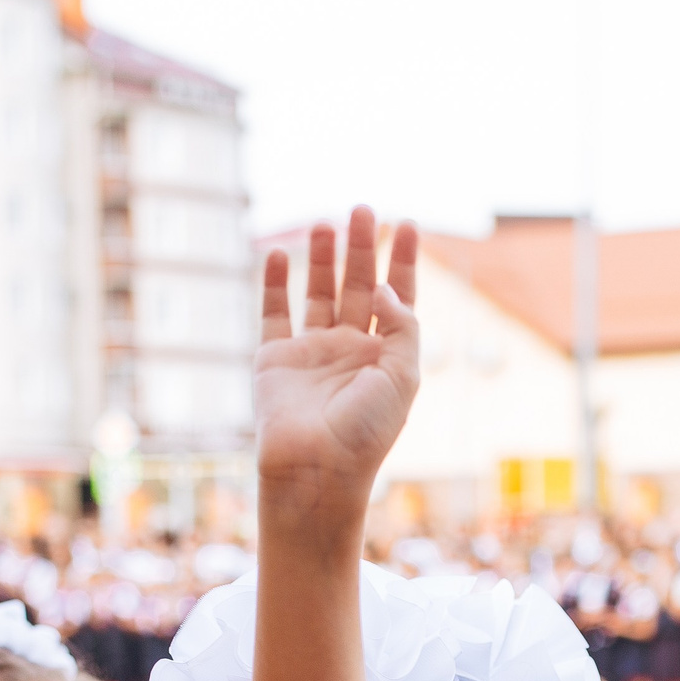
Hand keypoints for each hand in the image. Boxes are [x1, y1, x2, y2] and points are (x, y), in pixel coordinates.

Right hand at [254, 206, 418, 514]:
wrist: (315, 471)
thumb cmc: (365, 433)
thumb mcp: (403, 378)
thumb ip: (402, 326)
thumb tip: (383, 286)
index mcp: (385, 358)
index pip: (397, 299)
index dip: (402, 262)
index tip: (406, 224)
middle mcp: (350, 352)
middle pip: (358, 287)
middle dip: (361, 248)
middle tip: (362, 208)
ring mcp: (312, 354)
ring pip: (318, 294)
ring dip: (323, 258)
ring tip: (325, 221)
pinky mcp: (275, 361)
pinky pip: (274, 314)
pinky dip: (274, 284)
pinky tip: (278, 254)